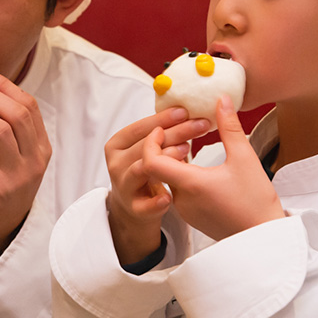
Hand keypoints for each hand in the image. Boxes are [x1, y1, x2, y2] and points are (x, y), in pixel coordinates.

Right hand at [104, 108, 209, 264]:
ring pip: (142, 169)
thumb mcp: (148, 147)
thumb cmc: (146, 171)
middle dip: (174, 133)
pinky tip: (170, 197)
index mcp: (118, 144)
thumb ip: (161, 130)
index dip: (162, 118)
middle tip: (200, 124)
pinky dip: (156, 202)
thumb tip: (189, 109)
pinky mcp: (134, 208)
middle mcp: (116, 163)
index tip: (185, 110)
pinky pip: (144, 206)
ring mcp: (123, 186)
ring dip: (165, 159)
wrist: (135, 207)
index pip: (140, 127)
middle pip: (145, 145)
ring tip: (188, 151)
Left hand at [142, 95, 284, 241]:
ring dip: (173, 160)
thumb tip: (221, 99)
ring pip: (166, 178)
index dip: (152, 141)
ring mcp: (184, 210)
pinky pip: (176, 190)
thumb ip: (229, 126)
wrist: (263, 237)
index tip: (164, 128)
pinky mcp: (191, 216)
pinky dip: (180, 174)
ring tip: (188, 143)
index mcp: (190, 184)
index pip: (150, 161)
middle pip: (157, 168)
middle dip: (164, 145)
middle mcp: (181, 199)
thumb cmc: (256, 201)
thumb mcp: (245, 158)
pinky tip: (195, 164)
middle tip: (180, 130)